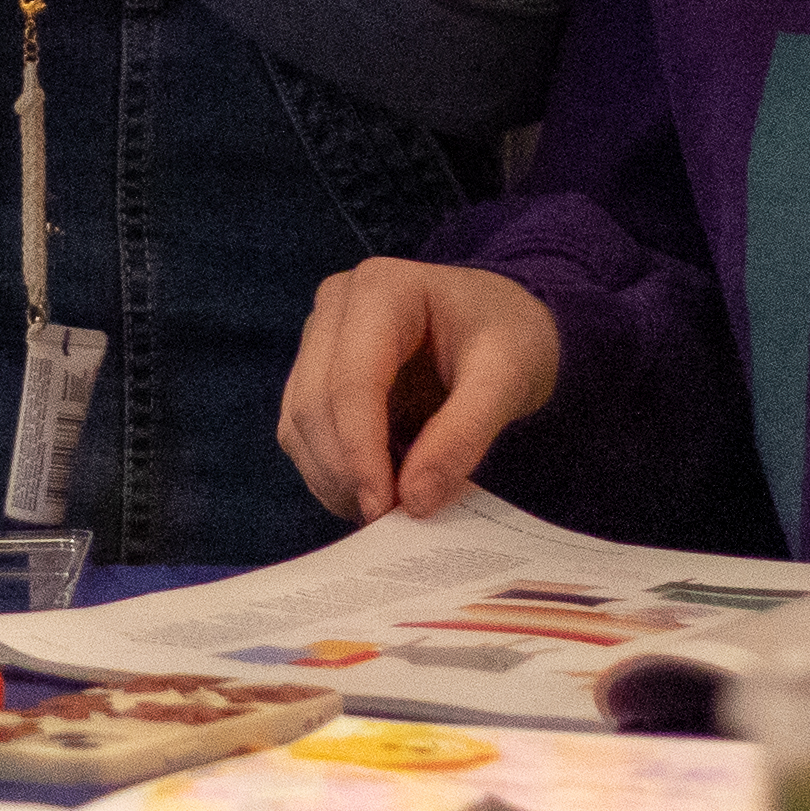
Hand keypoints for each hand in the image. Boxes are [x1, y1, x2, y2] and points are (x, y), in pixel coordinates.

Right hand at [277, 259, 560, 521]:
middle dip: (346, 471)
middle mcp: (336, 305)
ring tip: (387, 510)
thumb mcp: (509, 378)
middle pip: (315, 404)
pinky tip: (373, 489)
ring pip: (299, 423)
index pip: (352, 382)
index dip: (361, 452)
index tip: (385, 509)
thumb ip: (464, 434)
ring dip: (334, 477)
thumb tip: (413, 500)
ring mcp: (319, 337)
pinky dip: (331, 472)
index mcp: (382, 290)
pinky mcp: (314, 372)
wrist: (507, 323)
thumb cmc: (511, 337)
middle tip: (390, 521)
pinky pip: (302, 433)